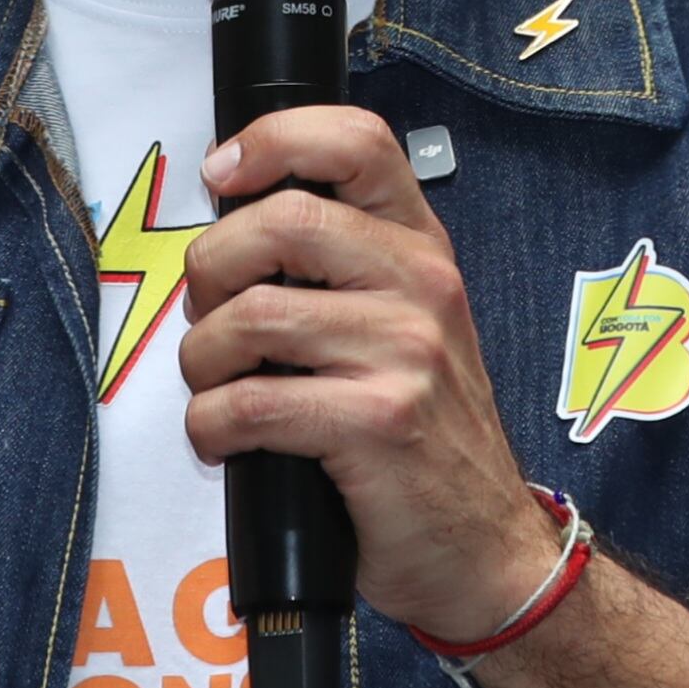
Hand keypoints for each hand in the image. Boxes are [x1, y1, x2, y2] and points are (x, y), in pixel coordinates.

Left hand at [180, 108, 560, 643]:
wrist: (486, 548)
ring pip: (251, 318)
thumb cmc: (424, 439)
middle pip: (281, 220)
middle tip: (210, 317)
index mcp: (421, 248)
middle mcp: (422, 285)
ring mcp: (406, 352)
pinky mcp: (378, 421)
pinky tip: (225, 441)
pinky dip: (210, 425)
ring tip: (217, 389)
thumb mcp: (404, 328)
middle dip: (210, 269)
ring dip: (202, 361)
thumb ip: (339, 270)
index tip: (223, 172)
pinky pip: (250, 403)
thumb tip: (230, 227)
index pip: (357, 141)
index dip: (273, 139)